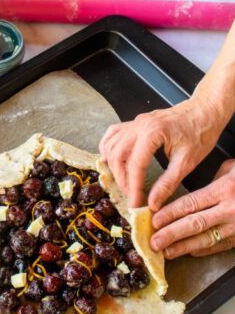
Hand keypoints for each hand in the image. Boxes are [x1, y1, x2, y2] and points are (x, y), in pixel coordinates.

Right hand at [99, 96, 223, 211]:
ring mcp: (135, 122)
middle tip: (132, 194)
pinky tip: (113, 161)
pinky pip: (112, 135)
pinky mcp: (135, 123)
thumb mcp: (188, 161)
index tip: (135, 204)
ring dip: (113, 167)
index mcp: (152, 133)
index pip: (135, 166)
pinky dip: (108, 149)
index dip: (133, 188)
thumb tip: (152, 203)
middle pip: (117, 157)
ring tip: (125, 181)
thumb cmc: (201, 131)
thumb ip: (168, 183)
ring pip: (111, 146)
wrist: (206, 109)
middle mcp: (139, 125)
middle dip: (122, 180)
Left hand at [149, 160, 234, 259]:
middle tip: (153, 242)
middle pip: (194, 224)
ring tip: (166, 252)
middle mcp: (230, 209)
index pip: (191, 203)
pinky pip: (220, 246)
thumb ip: (217, 178)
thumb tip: (196, 193)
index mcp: (226, 189)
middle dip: (170, 234)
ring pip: (205, 238)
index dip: (170, 213)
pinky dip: (203, 250)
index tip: (154, 220)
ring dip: (183, 247)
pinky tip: (189, 252)